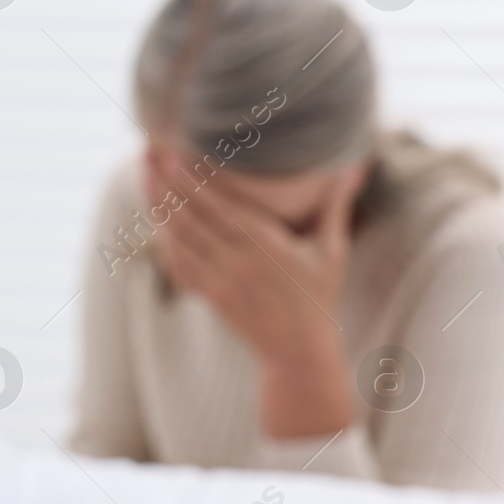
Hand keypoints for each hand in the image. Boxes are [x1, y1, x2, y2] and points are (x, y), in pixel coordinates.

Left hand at [147, 153, 359, 437]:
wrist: (299, 351)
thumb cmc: (318, 295)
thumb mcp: (332, 250)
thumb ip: (337, 205)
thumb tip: (357, 166)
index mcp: (266, 245)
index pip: (220, 206)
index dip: (194, 181)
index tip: (175, 154)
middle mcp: (238, 261)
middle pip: (191, 216)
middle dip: (166, 183)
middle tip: (148, 152)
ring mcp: (219, 280)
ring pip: (178, 237)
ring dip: (158, 205)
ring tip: (146, 175)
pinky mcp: (208, 294)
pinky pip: (177, 263)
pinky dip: (163, 238)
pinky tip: (156, 216)